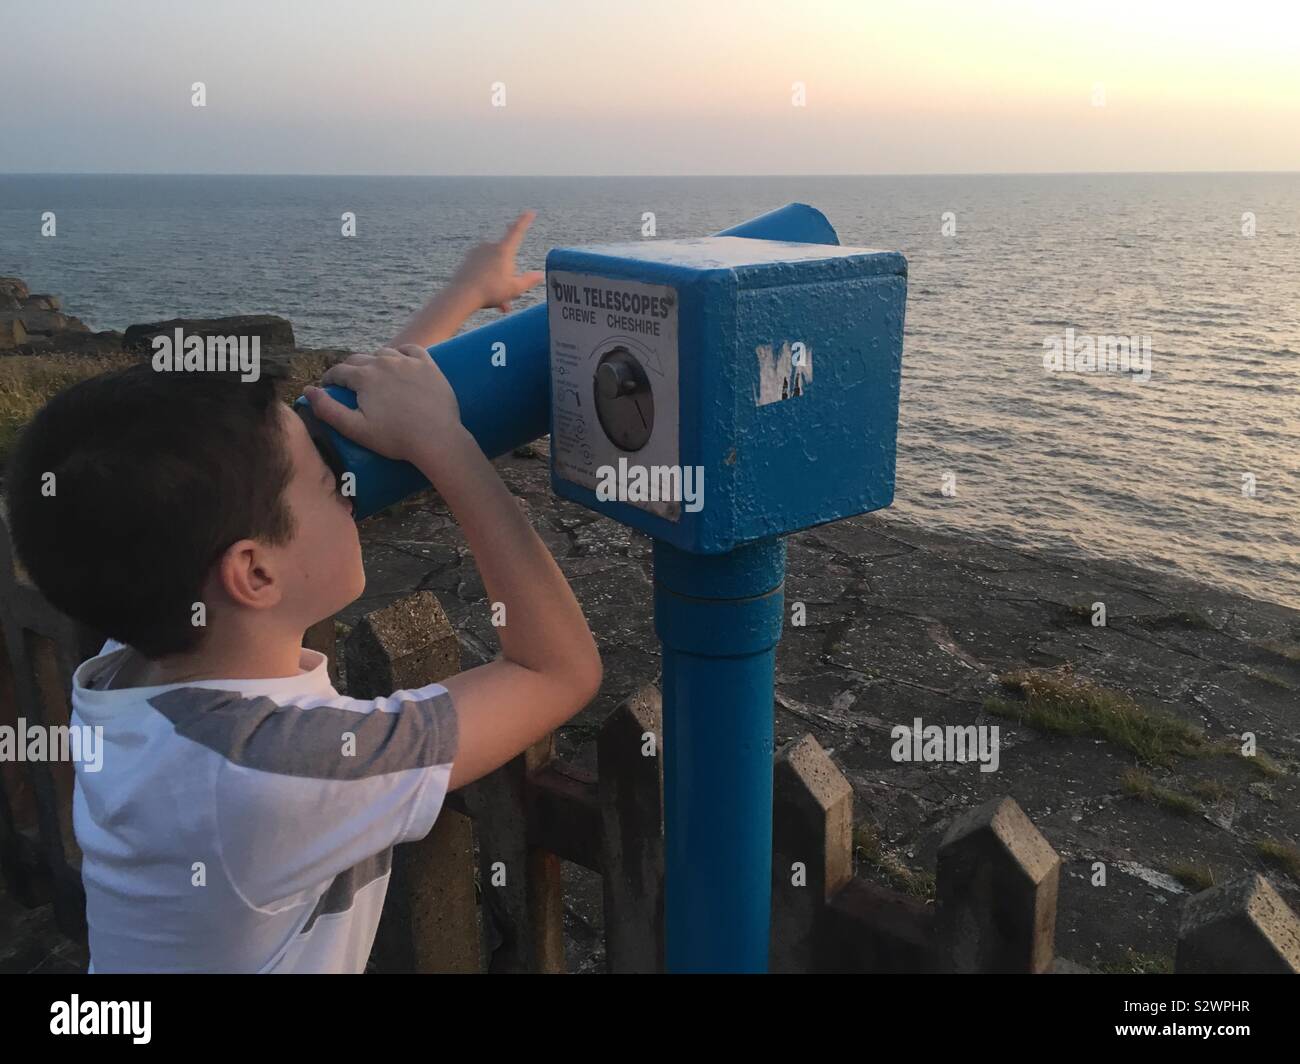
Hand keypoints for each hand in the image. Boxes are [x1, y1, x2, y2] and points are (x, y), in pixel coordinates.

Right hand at [304, 346, 473, 470]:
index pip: (339, 371)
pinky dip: (401, 353)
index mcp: (364, 376)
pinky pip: (411, 349)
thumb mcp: (355, 429)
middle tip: (349, 384)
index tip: (328, 386)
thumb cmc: (395, 438)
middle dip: (349, 370)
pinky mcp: (428, 365)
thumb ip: (328, 410)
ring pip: (383, 353)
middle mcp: (383, 362)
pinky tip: (399, 360)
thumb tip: (308, 391)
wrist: (436, 437)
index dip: (330, 378)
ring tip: (374, 374)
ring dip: (374, 361)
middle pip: (359, 359)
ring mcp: (408, 361)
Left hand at [451, 210, 543, 312]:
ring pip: (493, 267)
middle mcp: (490, 246)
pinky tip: (485, 298)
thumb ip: (529, 281)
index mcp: (504, 250)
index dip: (525, 221)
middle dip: (509, 277)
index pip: (517, 231)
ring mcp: (477, 252)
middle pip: (505, 260)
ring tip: (500, 304)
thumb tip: (541, 275)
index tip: (530, 212)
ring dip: (498, 283)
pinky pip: (481, 269)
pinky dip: (486, 282)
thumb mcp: (514, 289)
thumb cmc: (490, 291)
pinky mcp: (467, 260)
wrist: (461, 295)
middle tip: (509, 298)